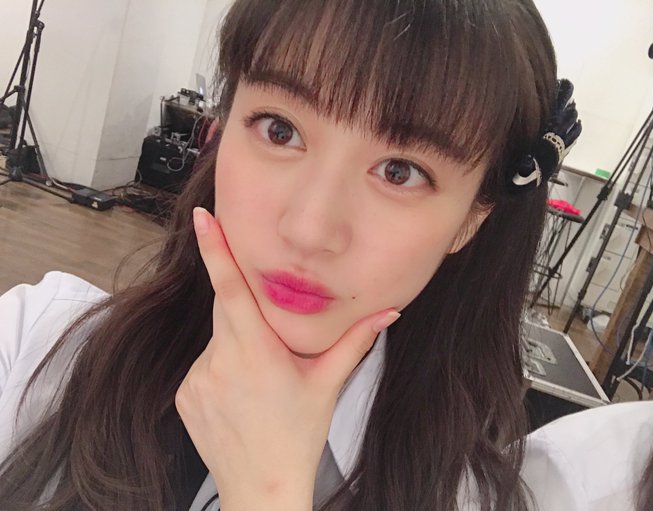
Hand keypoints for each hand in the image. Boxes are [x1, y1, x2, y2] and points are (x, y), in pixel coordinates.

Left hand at [175, 207, 399, 510]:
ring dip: (238, 343)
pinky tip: (241, 395)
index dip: (216, 249)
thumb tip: (390, 311)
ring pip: (218, 337)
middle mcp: (220, 361)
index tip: (202, 218)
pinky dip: (223, 365)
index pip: (232, 289)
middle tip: (270, 340)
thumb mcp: (328, 385)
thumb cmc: (297, 436)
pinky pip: (204, 362)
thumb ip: (356, 342)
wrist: (260, 487)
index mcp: (257, 353)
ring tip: (260, 382)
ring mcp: (197, 378)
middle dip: (247, 306)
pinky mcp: (185, 393)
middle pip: (227, 307)